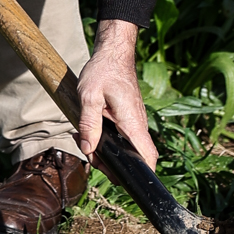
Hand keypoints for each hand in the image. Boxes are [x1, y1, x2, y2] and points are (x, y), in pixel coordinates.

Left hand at [77, 19, 157, 170]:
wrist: (114, 53)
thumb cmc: (103, 71)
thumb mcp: (89, 96)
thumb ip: (89, 124)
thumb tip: (88, 149)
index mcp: (132, 122)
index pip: (147, 156)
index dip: (142, 174)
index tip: (126, 181)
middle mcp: (138, 124)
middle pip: (136, 157)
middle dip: (113, 166)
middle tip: (90, 156)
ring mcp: (136, 121)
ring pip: (128, 148)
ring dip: (107, 152)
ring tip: (85, 142)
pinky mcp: (130, 118)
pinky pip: (123, 137)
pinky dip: (108, 141)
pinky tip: (91, 133)